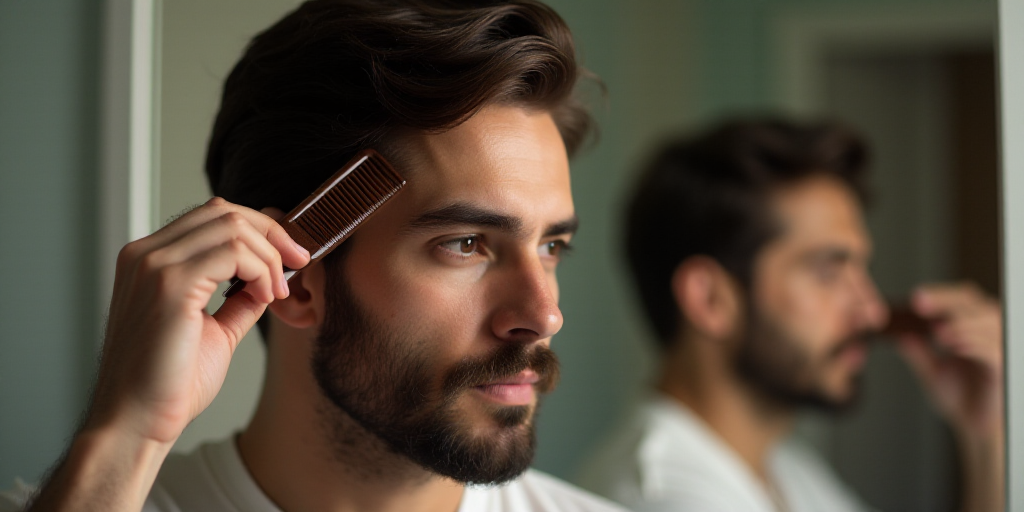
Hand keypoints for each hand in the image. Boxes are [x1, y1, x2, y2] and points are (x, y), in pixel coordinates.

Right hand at [85, 198, 309, 444]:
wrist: (137, 422)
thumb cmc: (169, 384)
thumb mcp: (214, 329)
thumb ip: (238, 299)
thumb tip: (269, 280)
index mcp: (149, 260)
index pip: (211, 216)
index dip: (259, 230)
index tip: (290, 256)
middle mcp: (145, 254)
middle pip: (224, 211)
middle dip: (272, 234)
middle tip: (299, 262)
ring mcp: (153, 265)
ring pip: (232, 226)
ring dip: (269, 255)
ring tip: (278, 290)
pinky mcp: (169, 284)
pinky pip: (233, 252)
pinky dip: (262, 269)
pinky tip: (267, 296)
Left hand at [896, 282, 1002, 437]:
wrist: (978, 428)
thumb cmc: (962, 398)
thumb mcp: (933, 372)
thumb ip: (919, 353)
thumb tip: (900, 335)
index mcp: (974, 327)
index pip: (962, 299)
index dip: (940, 295)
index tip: (915, 298)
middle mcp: (991, 331)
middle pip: (973, 303)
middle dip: (945, 301)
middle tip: (920, 303)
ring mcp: (1001, 347)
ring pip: (988, 321)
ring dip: (961, 323)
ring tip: (937, 331)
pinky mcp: (1005, 367)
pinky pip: (994, 351)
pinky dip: (975, 345)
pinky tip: (955, 347)